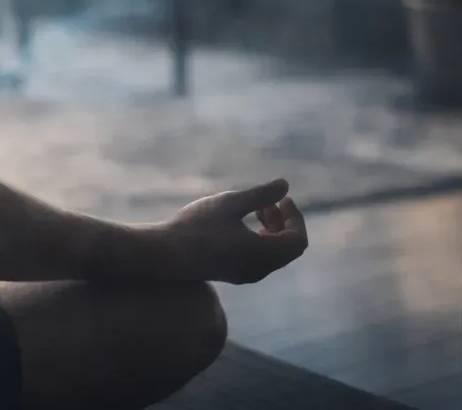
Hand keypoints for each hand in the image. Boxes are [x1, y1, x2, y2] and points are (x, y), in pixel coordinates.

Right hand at [156, 178, 307, 284]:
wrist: (164, 254)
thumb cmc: (196, 226)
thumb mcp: (230, 203)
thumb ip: (260, 194)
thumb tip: (285, 185)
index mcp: (262, 254)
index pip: (297, 240)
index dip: (295, 217)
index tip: (282, 198)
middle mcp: (259, 270)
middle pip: (288, 248)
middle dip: (284, 222)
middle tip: (269, 201)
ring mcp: (246, 275)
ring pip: (274, 254)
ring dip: (272, 230)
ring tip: (255, 209)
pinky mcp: (233, 274)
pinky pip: (260, 258)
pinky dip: (260, 240)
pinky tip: (239, 224)